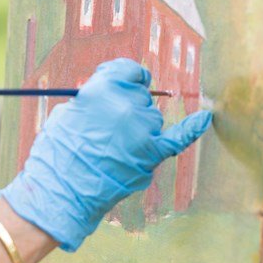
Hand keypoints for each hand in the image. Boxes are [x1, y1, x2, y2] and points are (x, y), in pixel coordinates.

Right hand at [0, 58, 212, 250]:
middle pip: (141, 97)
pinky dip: (193, 128)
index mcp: (103, 88)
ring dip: (138, 129)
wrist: (60, 192)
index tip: (124, 83)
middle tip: (107, 130)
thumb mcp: (67, 113)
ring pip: (152, 119)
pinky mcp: (151, 154)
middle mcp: (126, 104)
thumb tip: (110, 100)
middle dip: (128, 109)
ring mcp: (142, 129)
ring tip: (112, 150)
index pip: (128, 70)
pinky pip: (178, 138)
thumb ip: (94, 101)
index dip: (126, 78)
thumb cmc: (57, 154)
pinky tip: (205, 118)